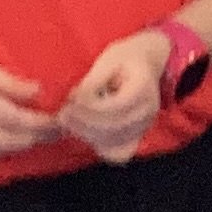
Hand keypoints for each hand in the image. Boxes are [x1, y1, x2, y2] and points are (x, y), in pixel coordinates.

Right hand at [0, 46, 58, 168]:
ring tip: (36, 133)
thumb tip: (39, 92)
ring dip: (20, 146)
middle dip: (37, 137)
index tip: (59, 120)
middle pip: (9, 141)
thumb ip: (12, 84)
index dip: (40, 123)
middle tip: (56, 130)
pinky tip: (8, 141)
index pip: (14, 119)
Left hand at [58, 30, 173, 162]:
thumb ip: (93, 82)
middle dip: (84, 124)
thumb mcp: (108, 60)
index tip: (68, 104)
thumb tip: (75, 101)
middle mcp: (148, 111)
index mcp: (143, 87)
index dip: (89, 109)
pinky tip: (85, 133)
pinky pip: (119, 152)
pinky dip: (101, 146)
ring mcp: (144, 126)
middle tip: (63, 114)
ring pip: (114, 143)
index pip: (116, 107)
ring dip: (88, 135)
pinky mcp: (137, 136)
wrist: (147, 64)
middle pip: (114, 128)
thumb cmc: (125, 58)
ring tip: (69, 122)